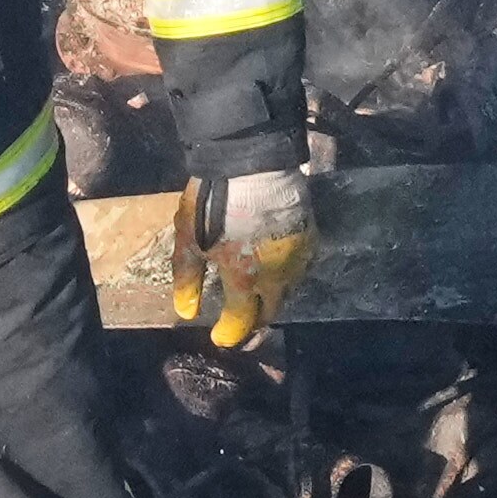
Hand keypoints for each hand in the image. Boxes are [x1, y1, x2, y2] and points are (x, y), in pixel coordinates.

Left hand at [193, 155, 317, 354]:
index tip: (219, 338)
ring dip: (271, 302)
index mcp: (244, 278)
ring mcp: (297, 258)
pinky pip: (300, 270)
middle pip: (269, 314)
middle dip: (254, 325)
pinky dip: (286, 279)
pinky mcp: (310, 237)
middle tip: (241, 327)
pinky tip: (274, 274)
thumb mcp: (189, 240)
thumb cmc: (213, 200)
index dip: (229, 335)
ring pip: (287, 294)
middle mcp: (276, 276)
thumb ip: (188, 279)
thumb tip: (187, 313)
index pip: (240, 322)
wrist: (251, 160)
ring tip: (257, 301)